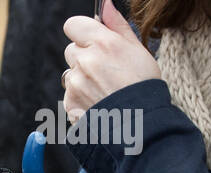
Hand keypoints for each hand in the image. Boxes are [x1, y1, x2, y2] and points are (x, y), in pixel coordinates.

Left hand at [62, 7, 160, 122]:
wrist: (140, 123)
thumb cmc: (142, 84)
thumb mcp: (136, 48)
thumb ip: (117, 25)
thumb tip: (106, 5)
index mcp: (101, 42)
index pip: (73, 25)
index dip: (81, 31)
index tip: (91, 40)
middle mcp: (84, 61)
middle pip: (71, 50)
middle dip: (83, 56)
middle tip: (103, 70)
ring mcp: (75, 84)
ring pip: (70, 74)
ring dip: (81, 78)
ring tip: (102, 89)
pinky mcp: (70, 103)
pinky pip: (69, 95)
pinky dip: (79, 98)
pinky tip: (97, 102)